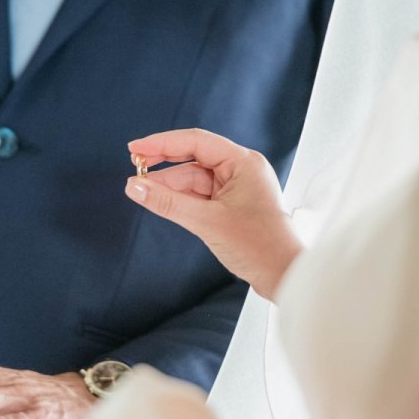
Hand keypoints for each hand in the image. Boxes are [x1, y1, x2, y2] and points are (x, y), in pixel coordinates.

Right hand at [125, 128, 301, 299]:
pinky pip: (200, 195)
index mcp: (243, 162)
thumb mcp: (207, 222)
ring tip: (140, 189)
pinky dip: (180, 198)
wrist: (284, 276)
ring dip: (168, 184)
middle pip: (193, 157)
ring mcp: (237, 187)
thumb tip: (135, 187)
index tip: (135, 148)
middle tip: (134, 166)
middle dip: (163, 163)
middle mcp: (241, 169)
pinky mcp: (232, 205)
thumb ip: (168, 202)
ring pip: (194, 179)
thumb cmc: (259, 247)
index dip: (162, 143)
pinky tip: (159, 199)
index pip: (196, 141)